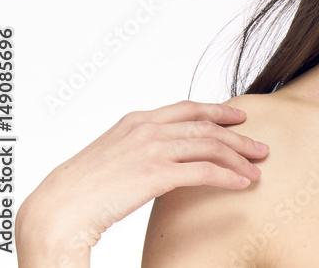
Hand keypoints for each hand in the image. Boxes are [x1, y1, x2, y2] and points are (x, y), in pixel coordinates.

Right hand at [16, 100, 266, 262]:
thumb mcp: (112, 154)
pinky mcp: (156, 173)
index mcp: (136, 120)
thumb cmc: (81, 190)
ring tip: (257, 170)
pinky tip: (242, 184)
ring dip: (239, 158)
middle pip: (206, 126)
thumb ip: (138, 147)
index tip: (238, 117)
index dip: (217, 111)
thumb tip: (160, 156)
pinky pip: (204, 171)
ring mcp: (152, 148)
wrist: (58, 209)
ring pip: (210, 146)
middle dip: (238, 137)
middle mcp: (147, 128)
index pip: (188, 108)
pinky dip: (228, 176)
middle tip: (260, 148)